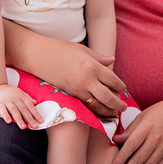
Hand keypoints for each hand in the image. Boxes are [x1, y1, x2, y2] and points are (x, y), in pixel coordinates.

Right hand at [0, 85, 43, 128]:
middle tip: (34, 126)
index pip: (30, 106)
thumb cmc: (8, 91)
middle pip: (23, 109)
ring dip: (19, 119)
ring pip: (14, 110)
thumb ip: (27, 97)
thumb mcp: (19, 92)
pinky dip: (5, 115)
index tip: (41, 121)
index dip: (36, 113)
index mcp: (21, 96)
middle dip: (29, 118)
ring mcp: (6, 100)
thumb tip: (35, 102)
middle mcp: (15, 98)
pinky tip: (8, 121)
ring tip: (23, 127)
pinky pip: (2, 109)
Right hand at [11, 34, 126, 116]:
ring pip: (97, 105)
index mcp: (93, 66)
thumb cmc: (60, 49)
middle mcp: (87, 79)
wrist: (39, 56)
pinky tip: (98, 112)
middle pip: (108, 97)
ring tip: (114, 113)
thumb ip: (99, 58)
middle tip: (123, 107)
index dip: (121, 86)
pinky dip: (94, 111)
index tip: (123, 89)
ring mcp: (78, 89)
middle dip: (118, 104)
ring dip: (107, 111)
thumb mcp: (83, 50)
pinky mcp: (69, 94)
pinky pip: (85, 106)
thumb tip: (112, 61)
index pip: (113, 80)